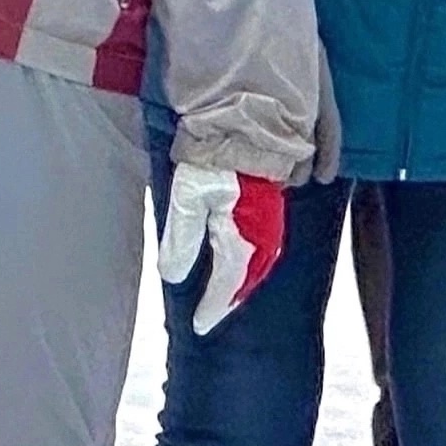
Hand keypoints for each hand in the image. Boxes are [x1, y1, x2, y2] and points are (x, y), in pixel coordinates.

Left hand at [158, 162, 287, 336]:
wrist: (245, 119)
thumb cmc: (213, 156)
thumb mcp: (187, 198)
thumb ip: (181, 240)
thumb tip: (172, 276)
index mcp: (244, 237)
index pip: (228, 284)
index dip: (213, 306)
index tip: (200, 325)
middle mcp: (265, 234)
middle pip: (248, 278)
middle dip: (230, 298)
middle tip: (212, 314)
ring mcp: (272, 219)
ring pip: (261, 262)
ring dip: (244, 281)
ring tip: (227, 294)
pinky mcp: (273, 203)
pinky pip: (267, 244)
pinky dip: (255, 261)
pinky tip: (245, 259)